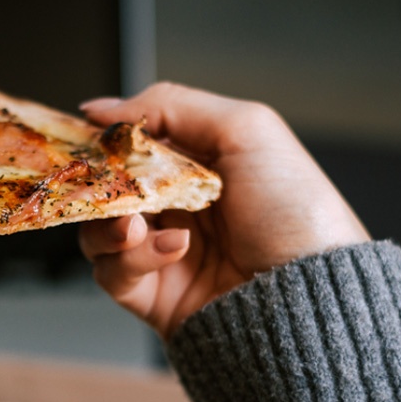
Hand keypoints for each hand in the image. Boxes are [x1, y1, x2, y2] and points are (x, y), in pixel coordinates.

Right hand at [78, 83, 368, 338]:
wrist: (311, 296)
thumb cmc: (297, 210)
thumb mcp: (246, 130)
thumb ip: (170, 105)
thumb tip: (103, 108)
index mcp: (200, 163)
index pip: (132, 143)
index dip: (107, 140)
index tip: (89, 137)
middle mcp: (179, 205)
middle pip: (107, 187)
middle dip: (102, 184)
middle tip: (106, 183)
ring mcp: (163, 250)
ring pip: (98, 230)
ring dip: (110, 224)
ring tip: (136, 227)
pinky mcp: (153, 294)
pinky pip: (112, 272)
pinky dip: (132, 258)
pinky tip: (171, 250)